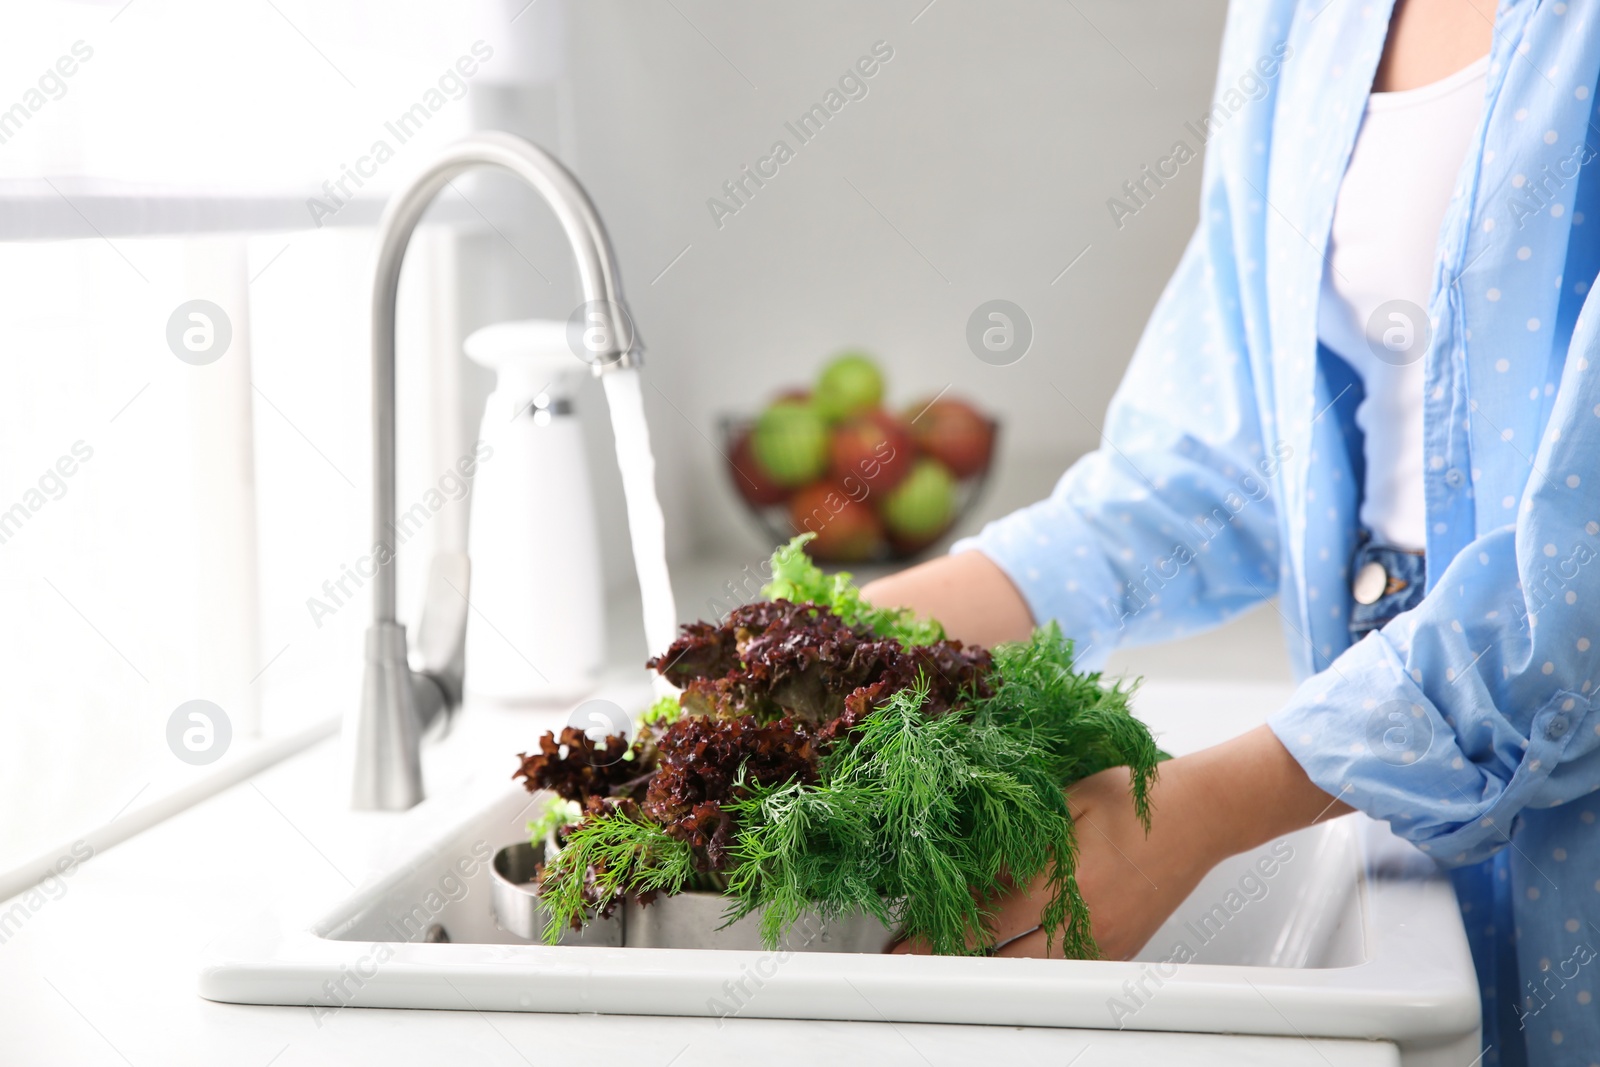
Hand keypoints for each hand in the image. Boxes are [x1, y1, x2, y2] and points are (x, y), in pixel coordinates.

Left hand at [892, 725, 1353, 958]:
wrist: (1202, 812)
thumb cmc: (1134, 797)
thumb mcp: (1061, 804)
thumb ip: (1012, 840)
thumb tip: (960, 870)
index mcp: (1063, 882)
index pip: (984, 925)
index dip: (935, 940)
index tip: (902, 948)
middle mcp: (1084, 924)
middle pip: (1004, 966)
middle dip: (956, 962)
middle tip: (915, 956)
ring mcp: (1105, 945)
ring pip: (1033, 977)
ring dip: (992, 967)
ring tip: (954, 951)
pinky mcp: (1118, 952)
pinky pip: (1064, 973)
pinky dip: (1030, 967)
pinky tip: (1010, 949)